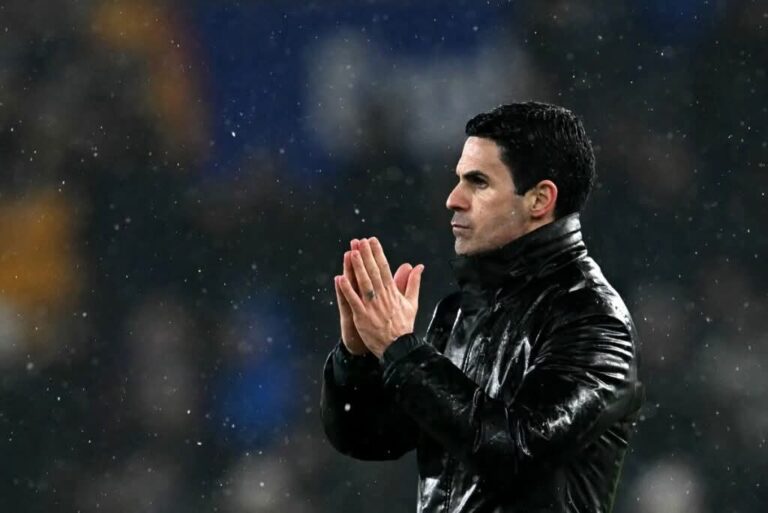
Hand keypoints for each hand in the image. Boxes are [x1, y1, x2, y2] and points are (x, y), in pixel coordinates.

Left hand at [335, 237, 423, 357]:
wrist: (399, 347)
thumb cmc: (404, 325)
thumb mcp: (412, 302)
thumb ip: (413, 283)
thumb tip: (418, 266)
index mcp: (392, 292)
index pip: (384, 268)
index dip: (377, 253)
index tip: (372, 240)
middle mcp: (382, 296)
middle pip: (373, 272)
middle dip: (366, 255)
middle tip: (360, 241)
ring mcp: (371, 306)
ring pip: (363, 283)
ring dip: (357, 267)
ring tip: (352, 253)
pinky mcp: (362, 316)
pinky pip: (353, 300)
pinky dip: (347, 289)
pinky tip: (340, 278)